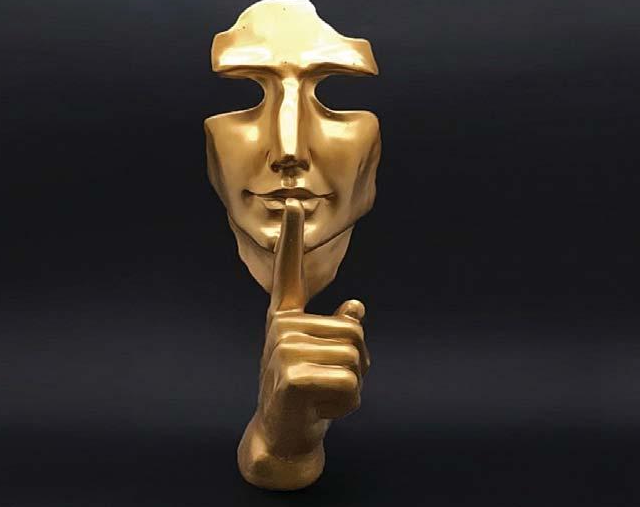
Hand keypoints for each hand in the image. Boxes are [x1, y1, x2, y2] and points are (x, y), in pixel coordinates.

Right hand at [238, 198, 369, 489]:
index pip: (290, 273)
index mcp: (287, 317)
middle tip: (330, 384)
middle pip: (353, 329)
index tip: (292, 204)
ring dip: (353, 385)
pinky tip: (322, 410)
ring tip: (324, 396)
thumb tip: (357, 305)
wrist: (285, 434)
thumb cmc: (309, 393)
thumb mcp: (327, 358)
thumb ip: (339, 330)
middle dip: (358, 363)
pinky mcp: (289, 374)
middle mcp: (281, 326)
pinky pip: (348, 381)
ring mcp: (281, 348)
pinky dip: (347, 403)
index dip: (292, 238)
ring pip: (355, 356)